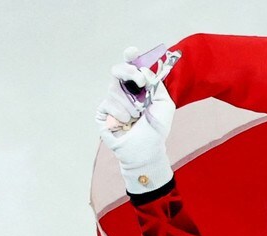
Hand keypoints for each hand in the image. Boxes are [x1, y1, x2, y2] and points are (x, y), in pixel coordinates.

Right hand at [96, 48, 176, 193]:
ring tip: (136, 117)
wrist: (146, 150)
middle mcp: (123, 90)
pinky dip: (120, 114)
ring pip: (114, 89)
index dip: (130, 57)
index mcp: (137, 86)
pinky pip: (108, 104)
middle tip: (139, 82)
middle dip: (128, 73)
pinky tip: (126, 123)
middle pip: (117, 70)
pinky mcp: (102, 112)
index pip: (131, 66)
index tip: (132, 53)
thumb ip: (156, 85)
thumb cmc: (156, 128)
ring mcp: (111, 101)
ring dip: (129, 104)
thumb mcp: (164, 104)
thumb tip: (143, 71)